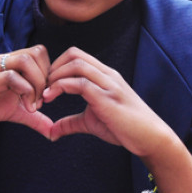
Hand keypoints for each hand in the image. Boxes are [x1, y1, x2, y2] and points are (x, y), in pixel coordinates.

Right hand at [0, 46, 52, 138]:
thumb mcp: (14, 112)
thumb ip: (35, 119)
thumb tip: (53, 132)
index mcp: (13, 64)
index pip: (40, 54)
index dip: (49, 73)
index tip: (46, 96)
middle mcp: (5, 62)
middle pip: (37, 52)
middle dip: (46, 77)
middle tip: (42, 100)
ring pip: (26, 60)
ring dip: (36, 83)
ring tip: (33, 104)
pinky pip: (9, 76)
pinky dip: (24, 90)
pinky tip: (25, 106)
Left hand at [43, 47, 173, 157]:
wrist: (149, 137)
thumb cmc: (124, 128)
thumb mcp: (92, 122)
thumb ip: (72, 122)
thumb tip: (52, 131)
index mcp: (105, 75)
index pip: (77, 56)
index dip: (57, 66)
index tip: (46, 84)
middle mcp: (107, 74)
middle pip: (74, 54)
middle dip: (53, 68)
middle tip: (42, 87)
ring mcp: (108, 84)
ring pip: (76, 64)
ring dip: (55, 76)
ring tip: (45, 94)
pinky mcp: (107, 97)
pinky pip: (80, 83)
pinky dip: (60, 87)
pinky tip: (51, 98)